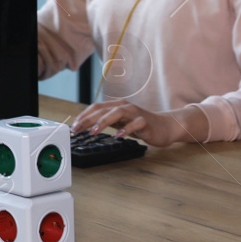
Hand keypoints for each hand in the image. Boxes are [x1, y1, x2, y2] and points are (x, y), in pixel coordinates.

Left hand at [72, 100, 206, 146]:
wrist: (166, 126)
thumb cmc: (141, 125)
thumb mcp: (121, 122)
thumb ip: (107, 122)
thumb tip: (87, 127)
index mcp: (116, 106)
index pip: (96, 108)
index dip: (84, 116)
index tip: (74, 126)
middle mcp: (125, 106)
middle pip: (103, 109)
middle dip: (88, 119)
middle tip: (78, 129)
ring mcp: (136, 113)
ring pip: (117, 112)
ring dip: (104, 121)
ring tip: (94, 131)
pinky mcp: (146, 122)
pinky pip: (135, 124)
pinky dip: (126, 129)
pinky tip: (119, 136)